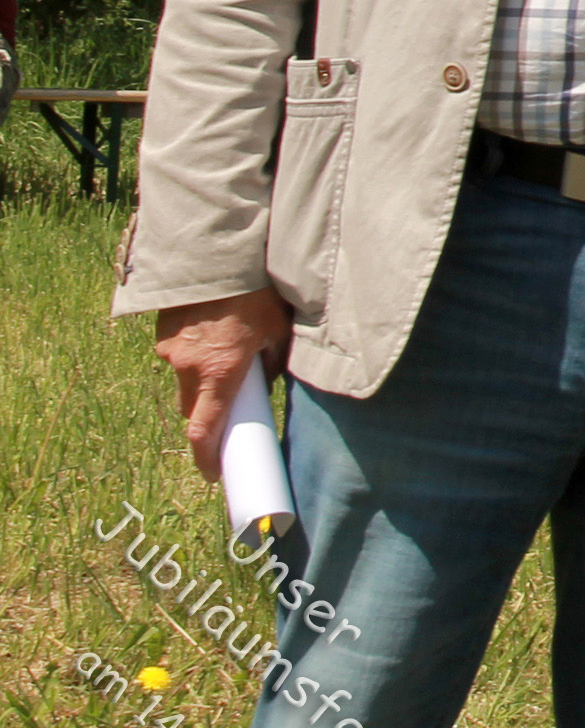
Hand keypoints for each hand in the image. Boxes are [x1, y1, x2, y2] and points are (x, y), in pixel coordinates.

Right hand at [154, 288, 291, 482]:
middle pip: (192, 408)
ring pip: (185, 379)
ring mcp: (170, 348)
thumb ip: (270, 363)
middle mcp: (187, 365)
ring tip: (229, 354)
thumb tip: (262, 383)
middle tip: (227, 414)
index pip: (203, 429)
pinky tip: (215, 333)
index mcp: (218, 371)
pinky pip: (178, 354)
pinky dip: (195, 354)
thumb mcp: (277, 330)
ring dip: (203, 379)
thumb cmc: (257, 292)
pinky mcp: (163, 330)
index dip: (206, 457)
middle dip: (207, 417)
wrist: (219, 253)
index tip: (213, 474)